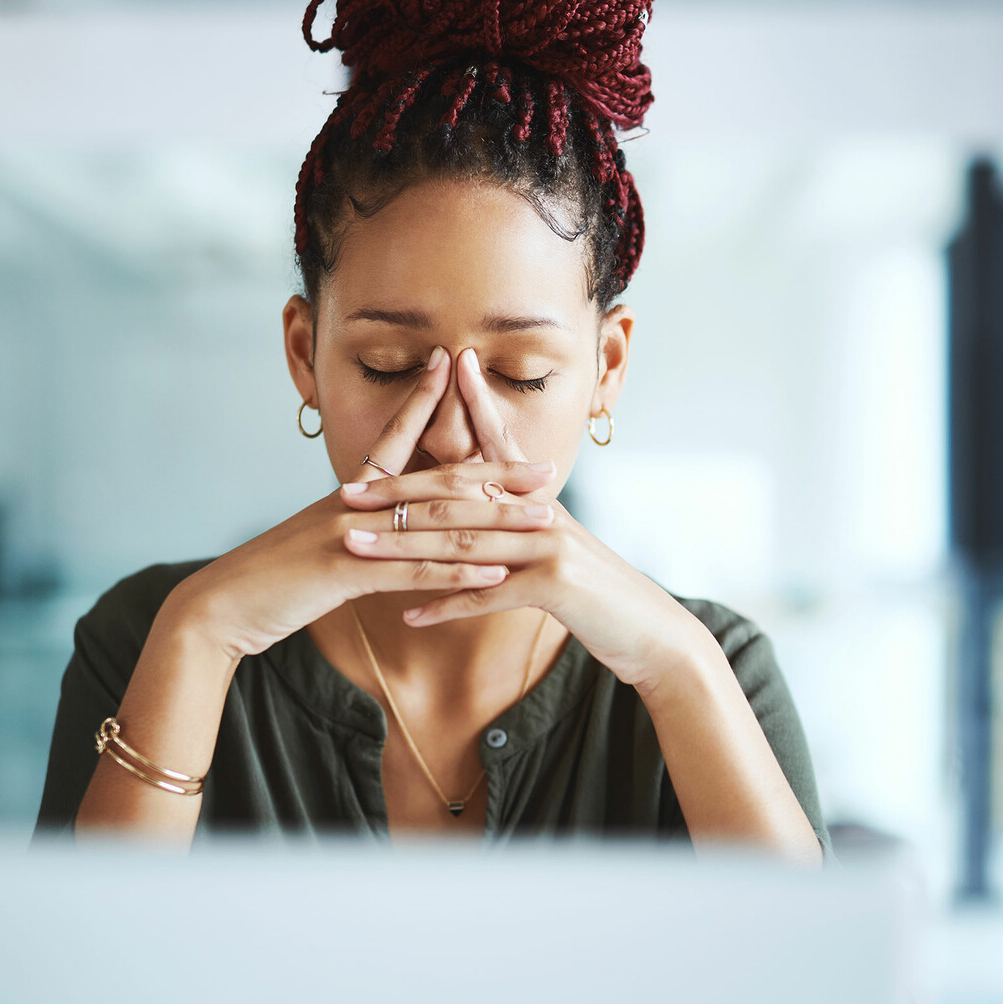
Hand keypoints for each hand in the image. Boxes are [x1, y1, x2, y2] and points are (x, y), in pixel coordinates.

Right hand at [164, 346, 558, 659]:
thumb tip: (381, 526)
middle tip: (547, 466)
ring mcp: (352, 534)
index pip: (395, 439)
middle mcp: (354, 503)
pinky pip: (414, 570)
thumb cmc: (268, 579)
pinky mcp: (346, 572)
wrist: (219, 605)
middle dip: (497, 473)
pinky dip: (458, 572)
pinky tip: (496, 573)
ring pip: (437, 525)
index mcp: (348, 494)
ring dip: (495, 523)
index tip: (456, 367)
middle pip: (437, 482)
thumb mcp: (314, 544)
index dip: (427, 401)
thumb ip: (353, 529)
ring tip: (542, 519)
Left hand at [339, 348, 695, 689]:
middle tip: (347, 489)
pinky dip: (445, 606)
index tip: (445, 368)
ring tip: (356, 546)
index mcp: (543, 502)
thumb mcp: (563, 555)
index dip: (475, 406)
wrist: (655, 635)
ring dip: (402, 547)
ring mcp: (549, 548)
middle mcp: (544, 514)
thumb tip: (492, 523)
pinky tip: (409, 614)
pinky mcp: (554, 588)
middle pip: (461, 493)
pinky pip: (486, 597)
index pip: (501, 447)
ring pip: (461, 542)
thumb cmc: (605, 599)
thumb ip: (527, 534)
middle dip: (398, 491)